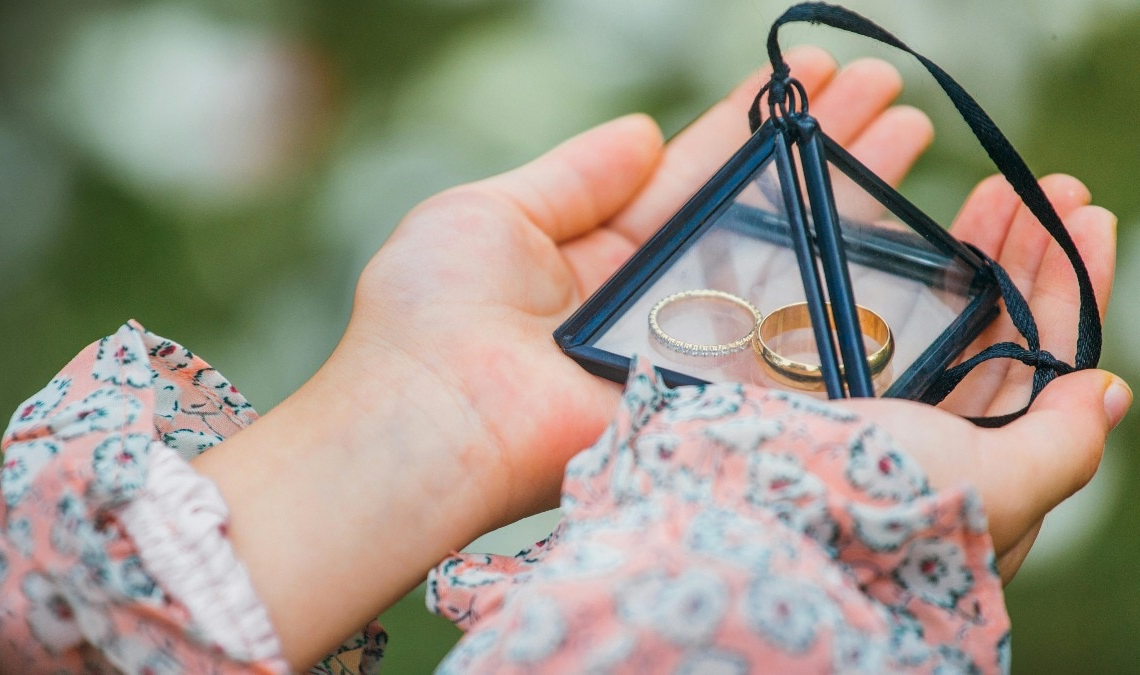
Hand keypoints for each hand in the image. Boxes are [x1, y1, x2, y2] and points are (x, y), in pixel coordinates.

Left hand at [198, 47, 938, 665]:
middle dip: (820, 149)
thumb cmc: (434, 313)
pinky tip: (905, 237)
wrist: (428, 422)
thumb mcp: (489, 212)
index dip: (756, 123)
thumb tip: (641, 131)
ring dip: (849, 201)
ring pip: (785, 265)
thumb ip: (573, 175)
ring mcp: (688, 346)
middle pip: (756, 212)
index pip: (696, 171)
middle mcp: (654, 296)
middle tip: (889, 93)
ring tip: (913, 131)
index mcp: (598, 248)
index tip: (815, 75)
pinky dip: (844, 294)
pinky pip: (789, 344)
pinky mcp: (710, 396)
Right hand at [841, 172, 1127, 582]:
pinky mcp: (813, 380)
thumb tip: (1108, 391)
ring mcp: (868, 407)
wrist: (749, 510)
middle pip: (995, 334)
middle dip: (1027, 256)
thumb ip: (1059, 446)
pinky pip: (873, 308)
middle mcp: (928, 440)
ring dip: (977, 248)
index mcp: (979, 474)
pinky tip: (920, 225)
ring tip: (1000, 188)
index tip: (1090, 221)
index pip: (1045, 373)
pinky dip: (904, 262)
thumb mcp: (996, 488)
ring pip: (941, 316)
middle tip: (1051, 189)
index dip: (1072, 294)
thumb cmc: (882, 507)